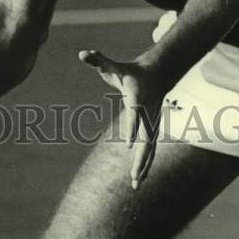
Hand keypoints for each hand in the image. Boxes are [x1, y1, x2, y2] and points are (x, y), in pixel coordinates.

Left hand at [78, 49, 166, 189]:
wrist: (156, 74)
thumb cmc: (130, 71)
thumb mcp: (113, 65)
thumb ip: (98, 60)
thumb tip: (82, 53)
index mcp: (138, 98)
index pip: (135, 115)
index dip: (132, 129)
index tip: (127, 146)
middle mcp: (148, 113)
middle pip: (147, 139)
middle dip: (141, 158)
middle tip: (133, 176)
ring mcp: (153, 123)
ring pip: (150, 148)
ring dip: (144, 166)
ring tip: (135, 185)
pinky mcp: (153, 129)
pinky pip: (150, 150)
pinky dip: (146, 164)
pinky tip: (139, 179)